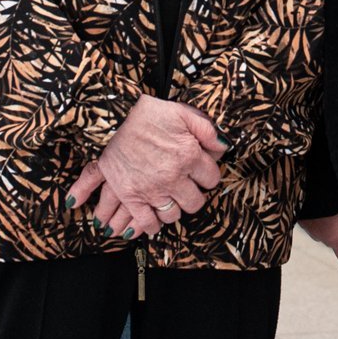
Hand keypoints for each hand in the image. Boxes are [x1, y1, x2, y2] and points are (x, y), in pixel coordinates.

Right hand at [69, 96, 224, 236]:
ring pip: (173, 215)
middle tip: (186, 187)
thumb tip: (224, 146)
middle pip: (195, 202)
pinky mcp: (130, 196)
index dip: (208, 176)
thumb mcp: (183, 113)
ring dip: (174, 209)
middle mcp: (172, 176)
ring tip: (170, 200)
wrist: (113, 116)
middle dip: (193, 195)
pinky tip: (154, 218)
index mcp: (189, 155)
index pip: (212, 179)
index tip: (200, 173)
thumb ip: (207, 130)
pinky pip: (147, 222)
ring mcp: (151, 189)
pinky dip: (152, 225)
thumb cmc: (150, 114)